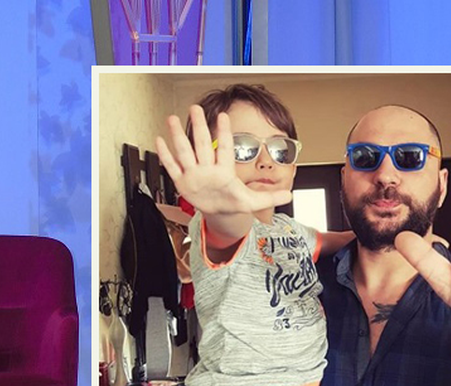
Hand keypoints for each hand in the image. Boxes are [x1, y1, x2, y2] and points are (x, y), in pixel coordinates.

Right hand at [155, 105, 292, 221]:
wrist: (221, 212)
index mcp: (224, 171)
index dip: (224, 133)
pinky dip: (166, 155)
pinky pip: (173, 167)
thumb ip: (270, 197)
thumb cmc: (235, 203)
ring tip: (172, 118)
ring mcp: (194, 174)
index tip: (223, 116)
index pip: (225, 148)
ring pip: (185, 152)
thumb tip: (290, 196)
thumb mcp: (254, 202)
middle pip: (202, 144)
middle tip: (195, 108)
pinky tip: (160, 140)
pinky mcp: (183, 183)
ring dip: (178, 136)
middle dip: (199, 126)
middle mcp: (208, 168)